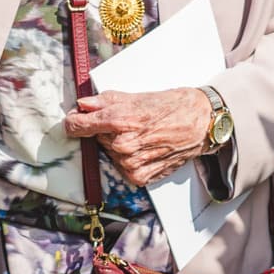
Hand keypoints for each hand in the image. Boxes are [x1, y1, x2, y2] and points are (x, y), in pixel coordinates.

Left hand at [62, 87, 211, 186]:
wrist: (199, 122)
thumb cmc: (170, 107)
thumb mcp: (134, 96)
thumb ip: (103, 101)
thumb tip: (82, 105)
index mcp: (118, 120)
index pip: (77, 125)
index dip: (74, 122)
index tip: (75, 120)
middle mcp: (122, 144)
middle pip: (95, 139)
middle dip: (106, 131)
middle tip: (129, 123)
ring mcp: (131, 163)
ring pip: (110, 154)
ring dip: (119, 147)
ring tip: (141, 136)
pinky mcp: (140, 177)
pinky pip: (123, 170)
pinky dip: (130, 161)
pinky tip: (145, 149)